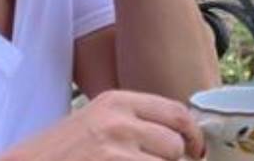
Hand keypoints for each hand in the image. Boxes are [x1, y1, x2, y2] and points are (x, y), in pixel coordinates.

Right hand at [0, 90, 204, 160]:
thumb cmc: (58, 153)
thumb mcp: (96, 123)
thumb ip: (133, 123)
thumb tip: (179, 139)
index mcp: (116, 101)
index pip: (176, 112)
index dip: (192, 135)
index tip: (195, 151)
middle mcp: (118, 121)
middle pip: (175, 144)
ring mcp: (114, 151)